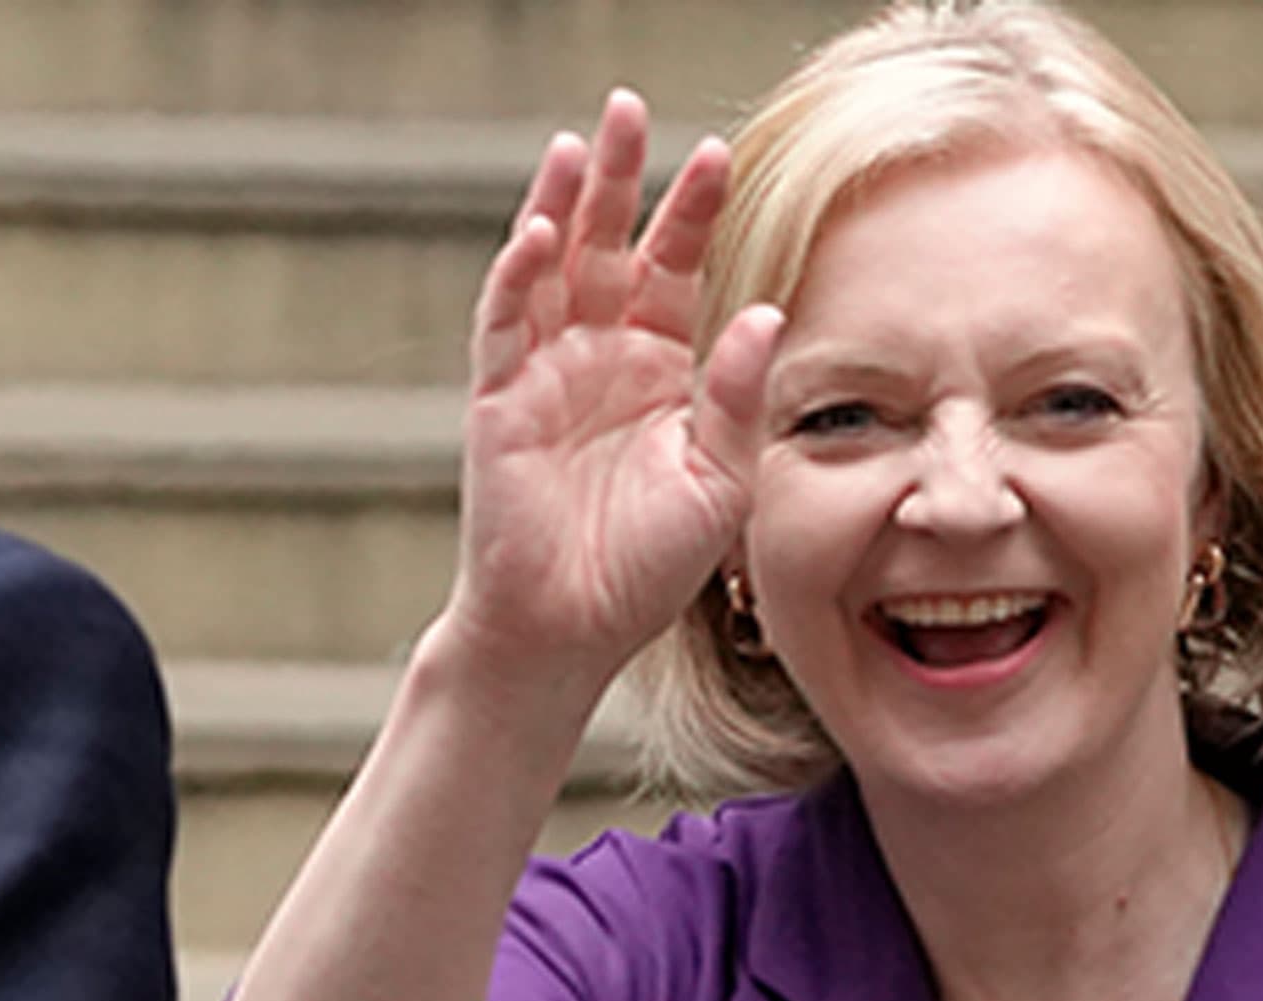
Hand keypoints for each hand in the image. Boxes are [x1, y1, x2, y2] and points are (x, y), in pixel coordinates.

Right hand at [445, 89, 782, 686]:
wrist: (573, 630)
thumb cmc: (648, 566)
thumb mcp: (720, 479)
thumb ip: (737, 397)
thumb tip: (762, 310)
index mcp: (659, 369)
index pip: (675, 270)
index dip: (692, 213)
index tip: (721, 154)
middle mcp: (599, 356)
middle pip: (609, 245)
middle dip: (622, 178)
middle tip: (632, 107)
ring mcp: (544, 372)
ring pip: (551, 267)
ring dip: (564, 204)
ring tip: (582, 141)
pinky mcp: (499, 400)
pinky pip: (506, 323)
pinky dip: (520, 275)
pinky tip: (544, 232)